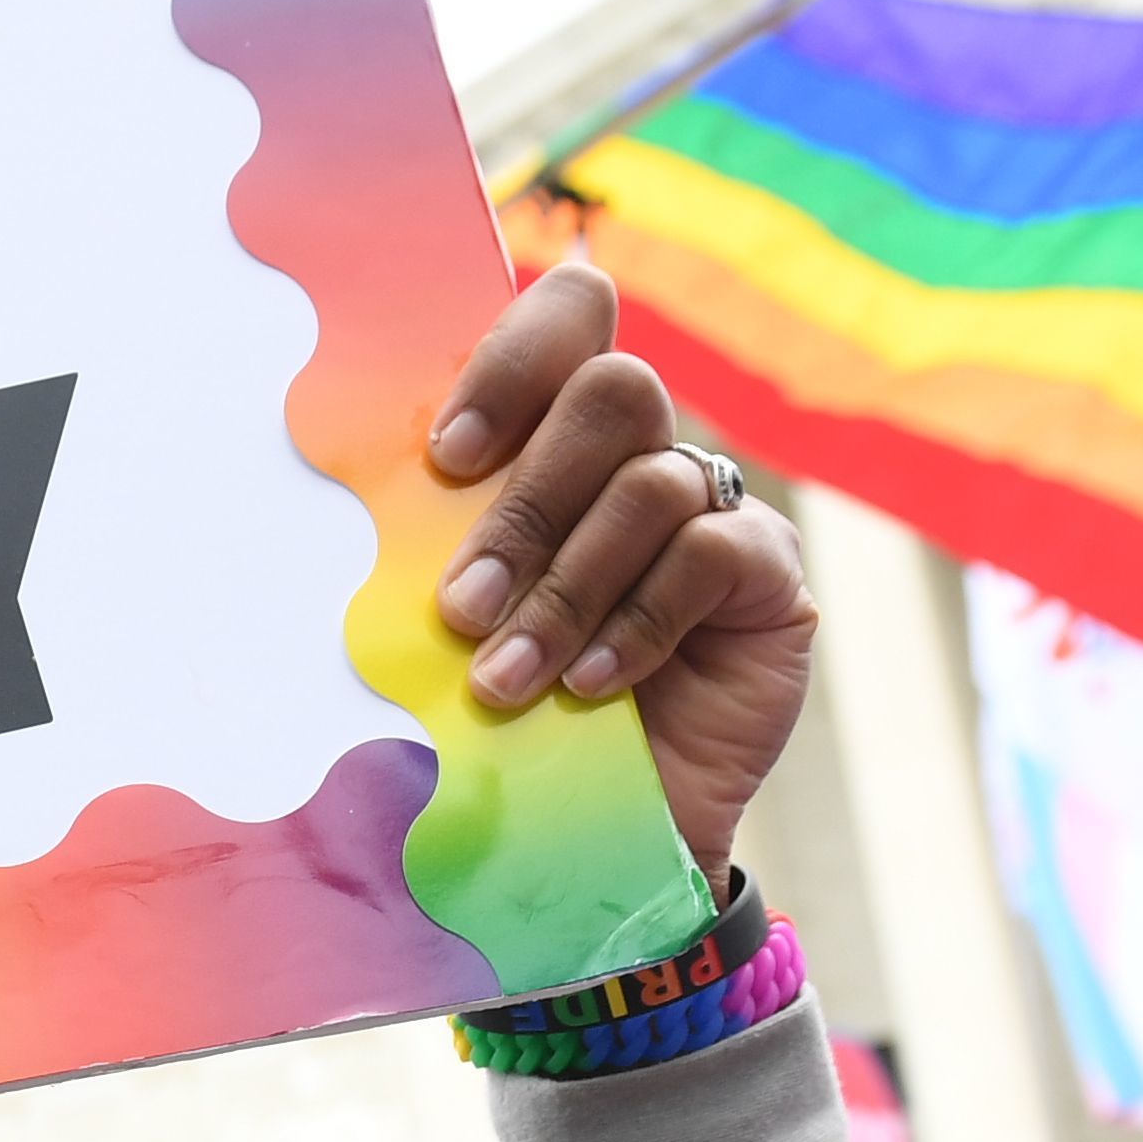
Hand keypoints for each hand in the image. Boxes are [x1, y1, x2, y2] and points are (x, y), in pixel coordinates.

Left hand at [427, 263, 814, 882]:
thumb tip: (373, 503)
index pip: (570, 320)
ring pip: (651, 485)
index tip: (445, 459)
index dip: (514, 362)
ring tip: (504, 680)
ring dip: (564, 590)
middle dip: (525, 505)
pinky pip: (708, 555)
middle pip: (613, 391)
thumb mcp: (459, 614)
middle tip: (460, 606)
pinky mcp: (769, 574)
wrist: (591, 821)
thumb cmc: (504, 703)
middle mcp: (647, 451)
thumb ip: (442, 540)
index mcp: (560, 434)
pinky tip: (590, 688)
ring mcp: (718, 507)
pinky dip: (634, 625)